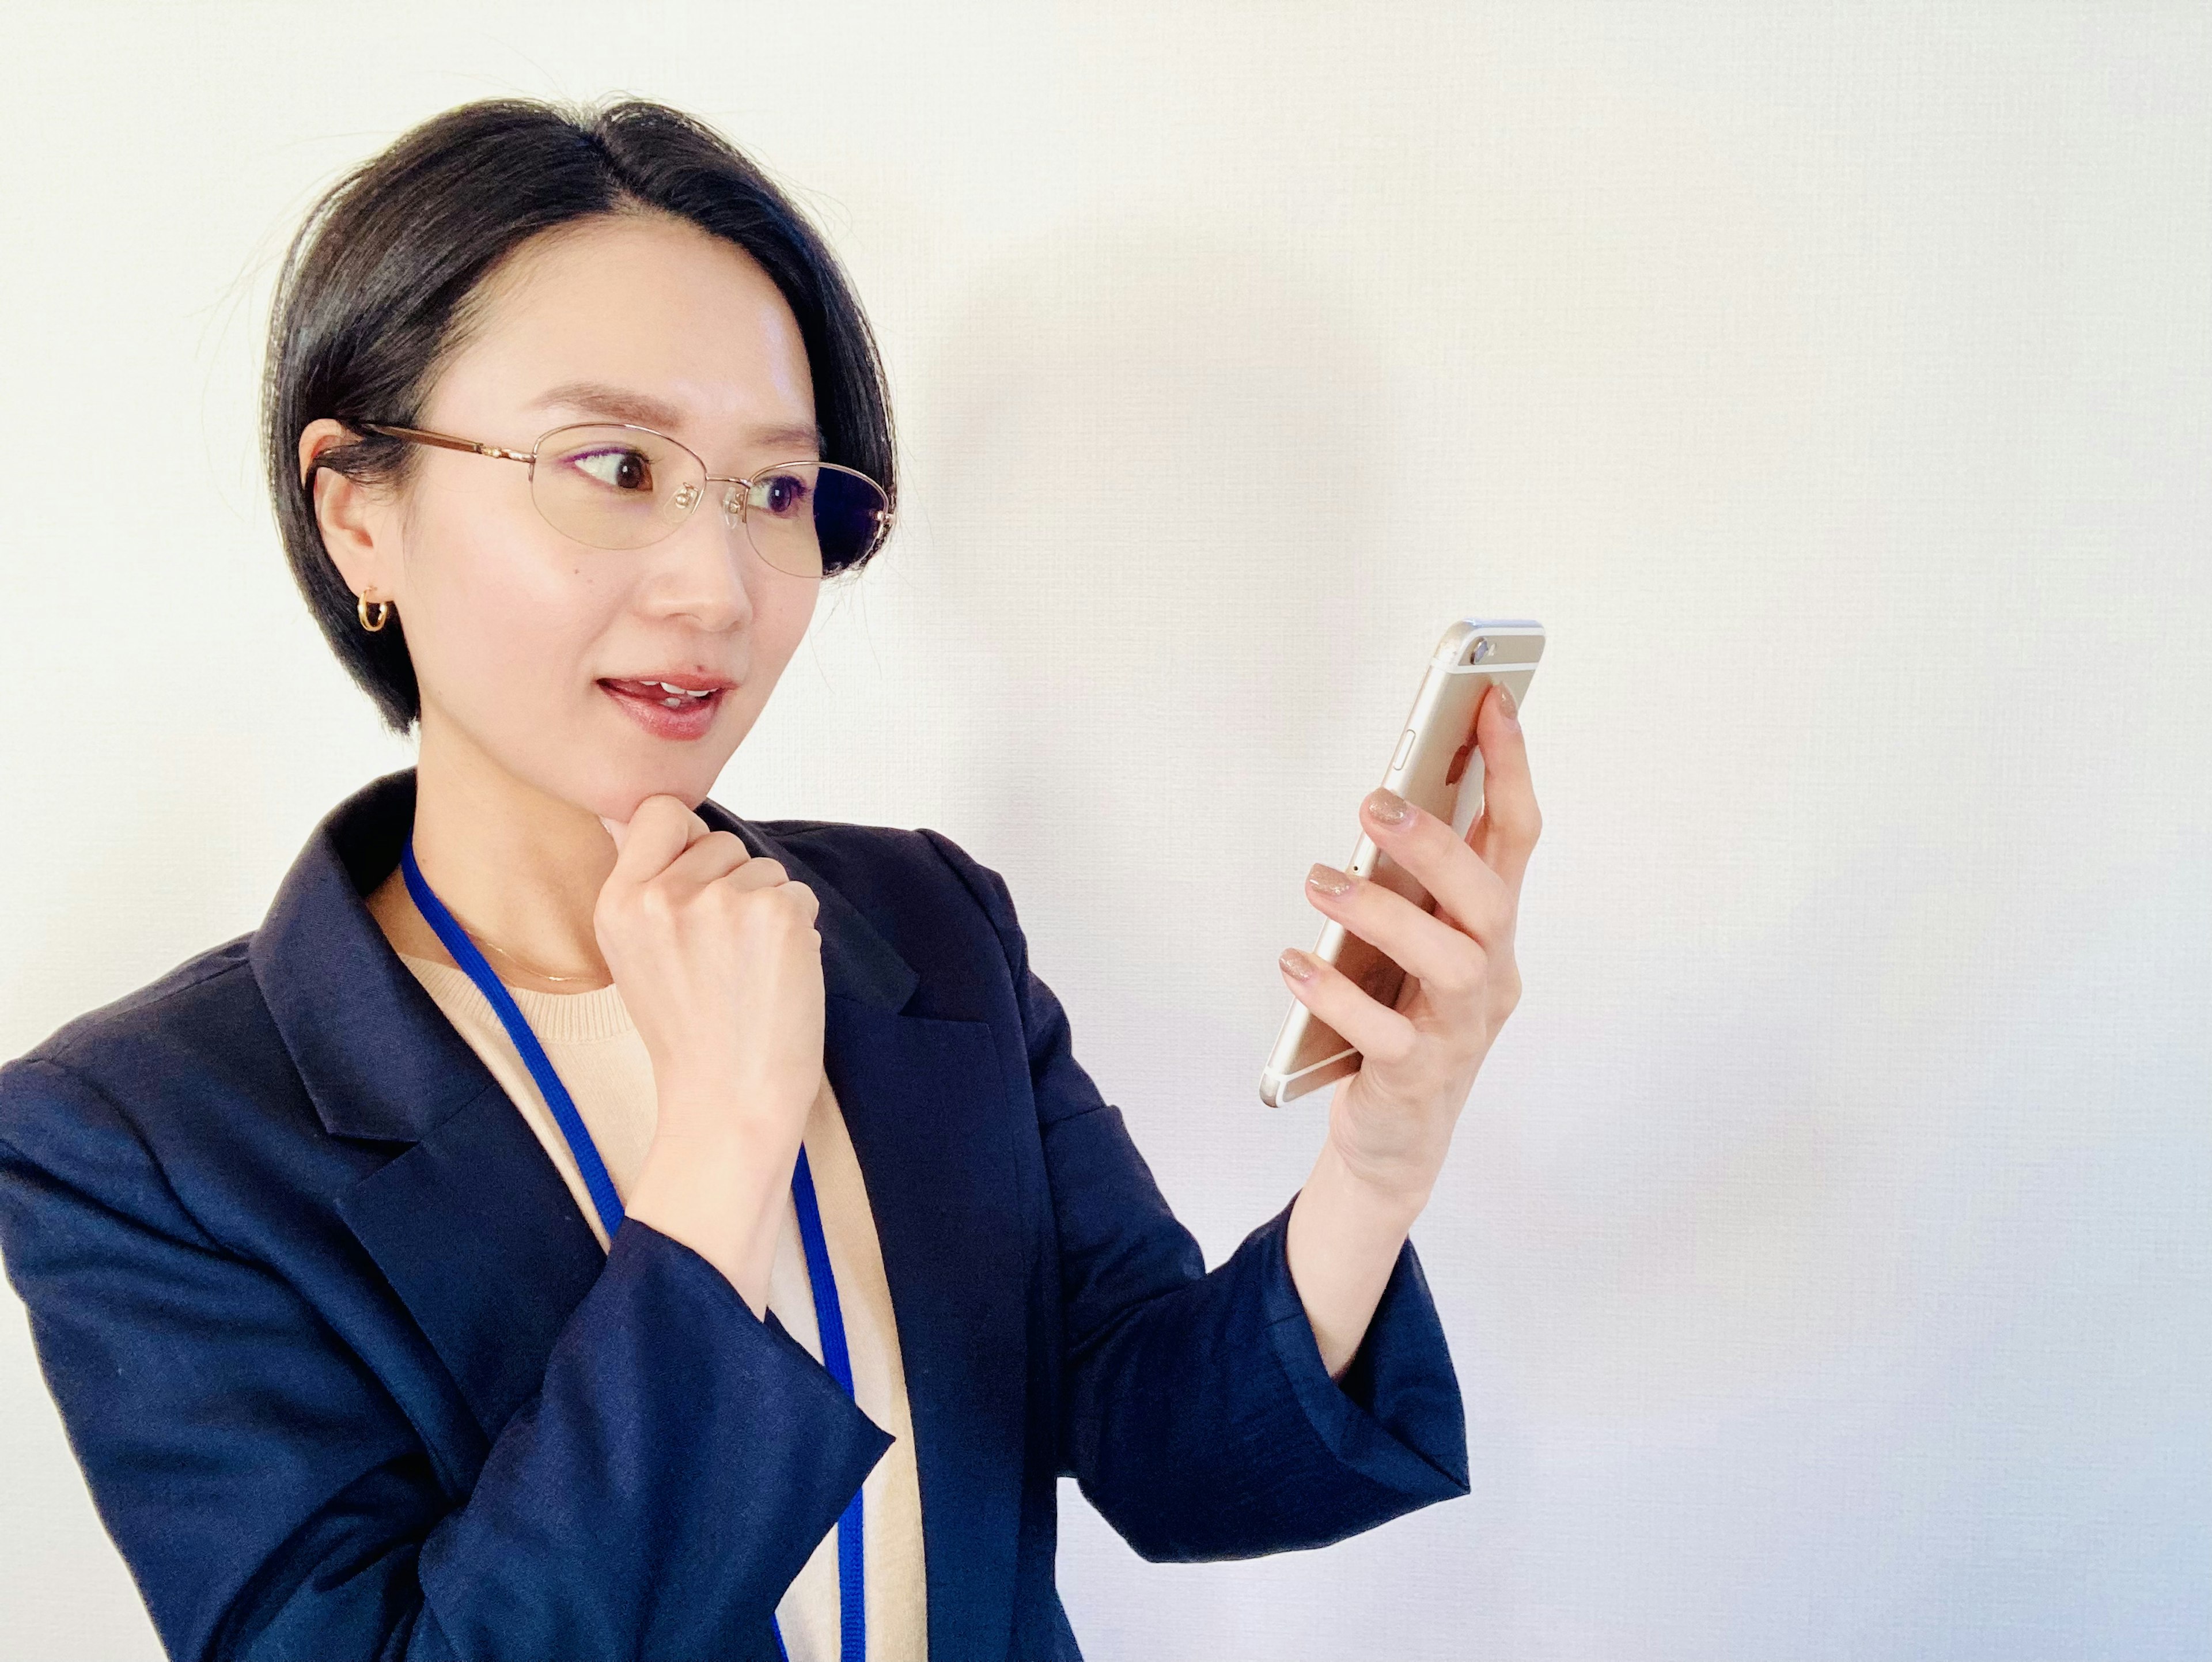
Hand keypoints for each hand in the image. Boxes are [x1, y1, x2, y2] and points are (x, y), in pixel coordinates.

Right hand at [594, 796, 824, 1154]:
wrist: (727, 1100)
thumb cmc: (689, 1033)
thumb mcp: (634, 953)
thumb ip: (641, 885)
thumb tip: (627, 817)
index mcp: (619, 902)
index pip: (659, 812)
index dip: (687, 839)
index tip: (696, 882)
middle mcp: (663, 896)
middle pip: (721, 841)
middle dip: (733, 884)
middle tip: (722, 954)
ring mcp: (721, 902)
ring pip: (764, 869)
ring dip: (768, 910)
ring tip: (746, 970)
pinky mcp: (775, 914)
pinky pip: (798, 895)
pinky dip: (797, 932)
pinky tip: (775, 976)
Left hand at [1283, 681, 1540, 1209]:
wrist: (1399, 1138)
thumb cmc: (1404, 1020)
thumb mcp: (1416, 942)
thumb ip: (1413, 881)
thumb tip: (1389, 798)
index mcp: (1490, 929)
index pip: (1515, 835)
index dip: (1510, 768)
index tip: (1491, 699)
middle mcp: (1489, 974)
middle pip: (1488, 897)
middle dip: (1437, 841)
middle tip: (1372, 802)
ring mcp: (1460, 1029)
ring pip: (1447, 960)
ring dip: (1383, 911)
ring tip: (1319, 879)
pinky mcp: (1417, 1076)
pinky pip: (1383, 1032)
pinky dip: (1337, 993)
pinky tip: (1295, 964)